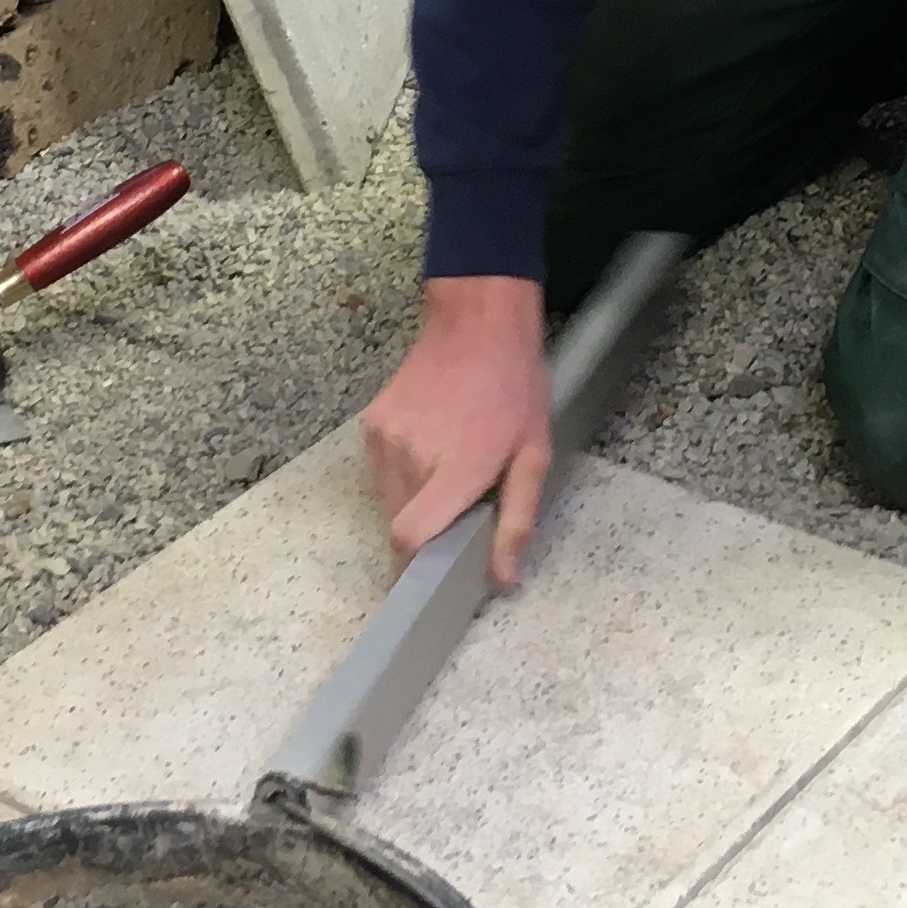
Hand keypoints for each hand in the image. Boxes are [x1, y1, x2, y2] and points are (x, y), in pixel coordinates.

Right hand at [363, 277, 549, 586]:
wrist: (476, 322)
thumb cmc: (515, 388)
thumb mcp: (534, 454)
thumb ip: (517, 520)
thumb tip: (502, 577)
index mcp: (456, 466)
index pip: (410, 535)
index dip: (413, 568)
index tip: (425, 585)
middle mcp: (412, 454)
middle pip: (398, 525)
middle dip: (421, 538)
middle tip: (451, 526)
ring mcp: (386, 436)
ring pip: (386, 500)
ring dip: (410, 506)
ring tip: (444, 483)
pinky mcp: (372, 423)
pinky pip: (379, 472)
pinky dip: (400, 478)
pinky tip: (429, 456)